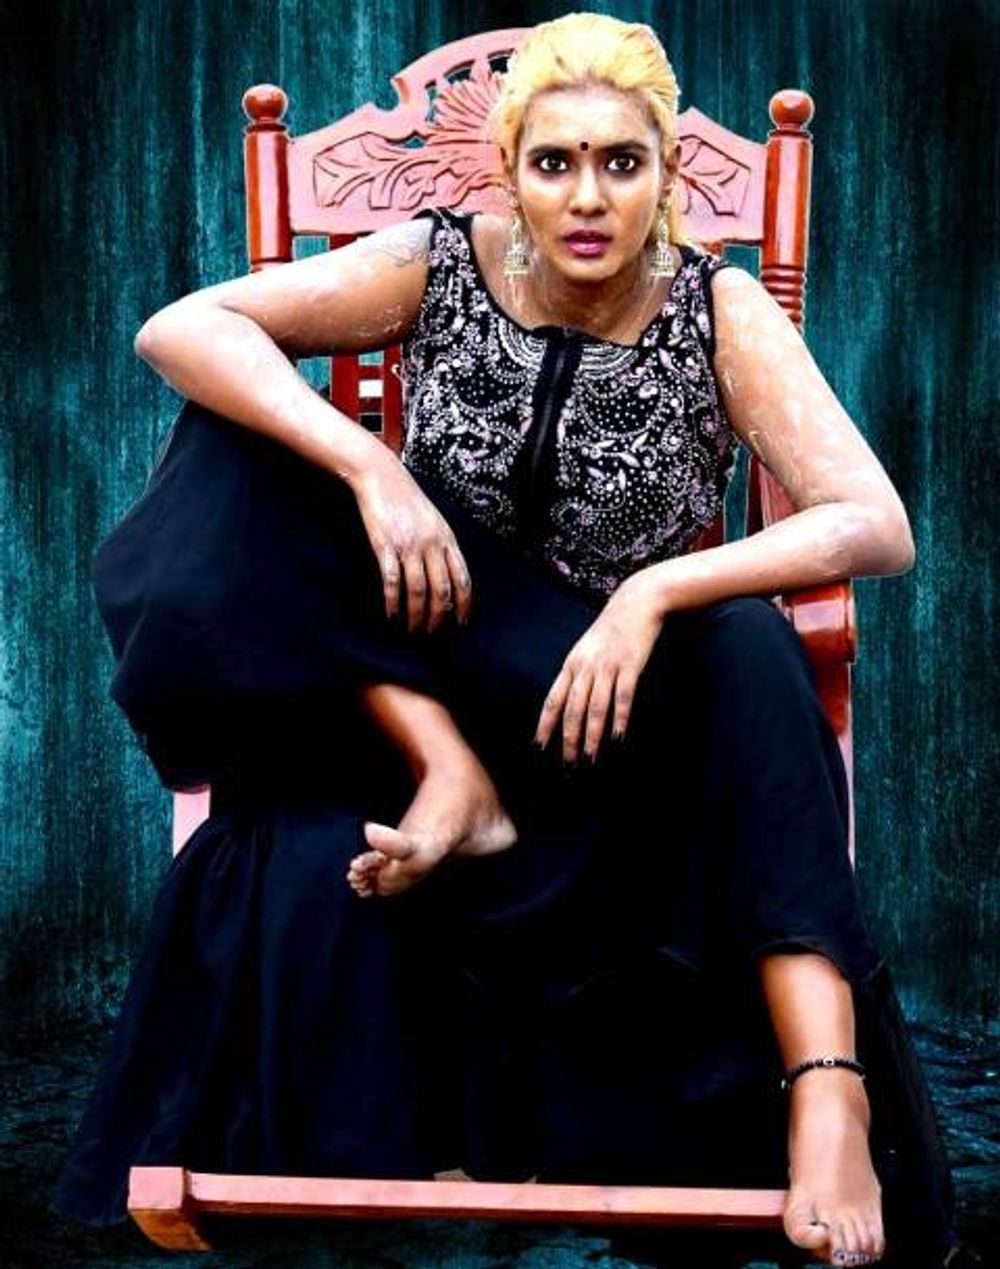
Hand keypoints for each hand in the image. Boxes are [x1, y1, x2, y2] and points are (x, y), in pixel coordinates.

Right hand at [351, 455, 471, 632]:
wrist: (382, 476)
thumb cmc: (407, 500)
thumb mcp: (434, 521)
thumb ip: (442, 546)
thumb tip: (448, 576)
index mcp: (447, 539)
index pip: (463, 578)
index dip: (464, 604)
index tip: (462, 623)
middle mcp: (432, 544)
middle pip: (442, 590)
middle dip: (439, 617)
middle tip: (432, 633)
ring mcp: (409, 545)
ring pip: (419, 590)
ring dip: (416, 615)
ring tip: (413, 629)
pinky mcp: (386, 546)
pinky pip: (392, 580)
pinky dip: (392, 601)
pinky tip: (391, 614)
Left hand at [535, 572, 664, 763]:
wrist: (636, 602)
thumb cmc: (611, 629)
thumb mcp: (586, 649)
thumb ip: (577, 674)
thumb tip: (567, 702)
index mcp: (572, 664)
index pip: (553, 700)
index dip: (545, 725)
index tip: (539, 747)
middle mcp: (585, 667)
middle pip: (572, 709)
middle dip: (569, 739)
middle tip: (569, 764)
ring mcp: (607, 667)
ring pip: (595, 707)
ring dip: (592, 736)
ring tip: (590, 758)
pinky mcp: (630, 666)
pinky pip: (623, 697)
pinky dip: (619, 718)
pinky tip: (617, 737)